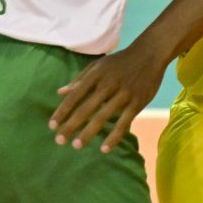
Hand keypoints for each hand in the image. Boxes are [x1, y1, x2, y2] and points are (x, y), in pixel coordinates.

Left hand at [48, 38, 168, 152]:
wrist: (150, 53)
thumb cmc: (121, 61)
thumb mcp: (98, 65)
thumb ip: (80, 79)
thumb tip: (60, 92)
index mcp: (96, 75)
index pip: (75, 95)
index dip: (63, 111)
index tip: (52, 126)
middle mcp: (108, 84)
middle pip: (86, 108)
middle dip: (71, 125)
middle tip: (59, 141)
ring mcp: (124, 94)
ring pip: (103, 116)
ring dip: (88, 132)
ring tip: (76, 146)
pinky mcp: (137, 102)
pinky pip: (124, 122)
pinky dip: (114, 137)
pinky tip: (104, 149)